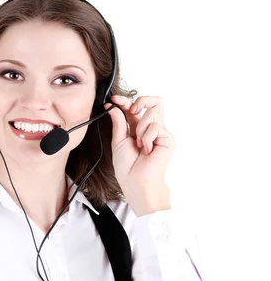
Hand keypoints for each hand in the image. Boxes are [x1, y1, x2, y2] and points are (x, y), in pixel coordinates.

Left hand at [106, 95, 175, 213]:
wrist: (135, 180)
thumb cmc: (127, 166)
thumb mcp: (118, 140)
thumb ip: (118, 122)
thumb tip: (113, 107)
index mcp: (138, 129)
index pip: (135, 108)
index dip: (125, 101)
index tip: (113, 100)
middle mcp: (151, 129)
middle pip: (154, 102)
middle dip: (141, 101)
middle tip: (132, 110)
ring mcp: (160, 133)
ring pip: (152, 113)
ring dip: (141, 128)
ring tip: (140, 144)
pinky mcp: (168, 138)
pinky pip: (156, 126)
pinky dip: (147, 138)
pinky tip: (147, 150)